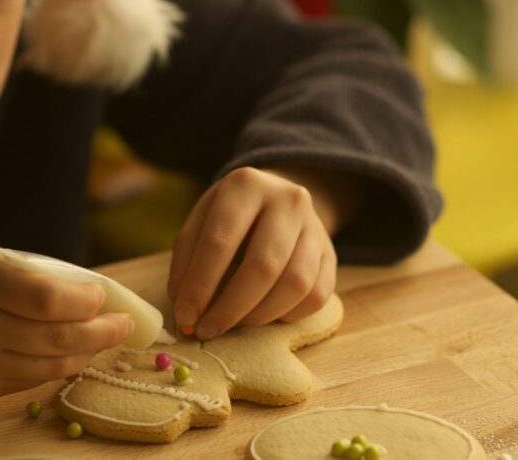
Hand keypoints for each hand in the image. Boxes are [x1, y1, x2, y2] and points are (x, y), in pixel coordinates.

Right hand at [0, 253, 133, 404]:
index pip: (47, 297)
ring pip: (50, 364)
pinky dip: (60, 367)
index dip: (85, 299)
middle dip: (101, 330)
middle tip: (125, 323)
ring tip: (108, 338)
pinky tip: (75, 355)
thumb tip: (88, 292)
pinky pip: (32, 380)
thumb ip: (23, 278)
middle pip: (57, 335)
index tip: (102, 295)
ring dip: (88, 352)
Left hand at [167, 167, 338, 339]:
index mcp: (245, 185)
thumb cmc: (227, 219)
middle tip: (208, 331)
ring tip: (235, 323)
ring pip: (295, 284)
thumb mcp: (199, 226)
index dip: (199, 285)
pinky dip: (287, 315)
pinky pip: (316, 296)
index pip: (220, 242)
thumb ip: (187, 265)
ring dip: (259, 316)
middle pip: (263, 265)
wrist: (274, 203)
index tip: (185, 317)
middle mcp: (287, 200)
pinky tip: (264, 313)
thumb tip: (186, 314)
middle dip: (231, 308)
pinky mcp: (331, 254)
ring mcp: (315, 226)